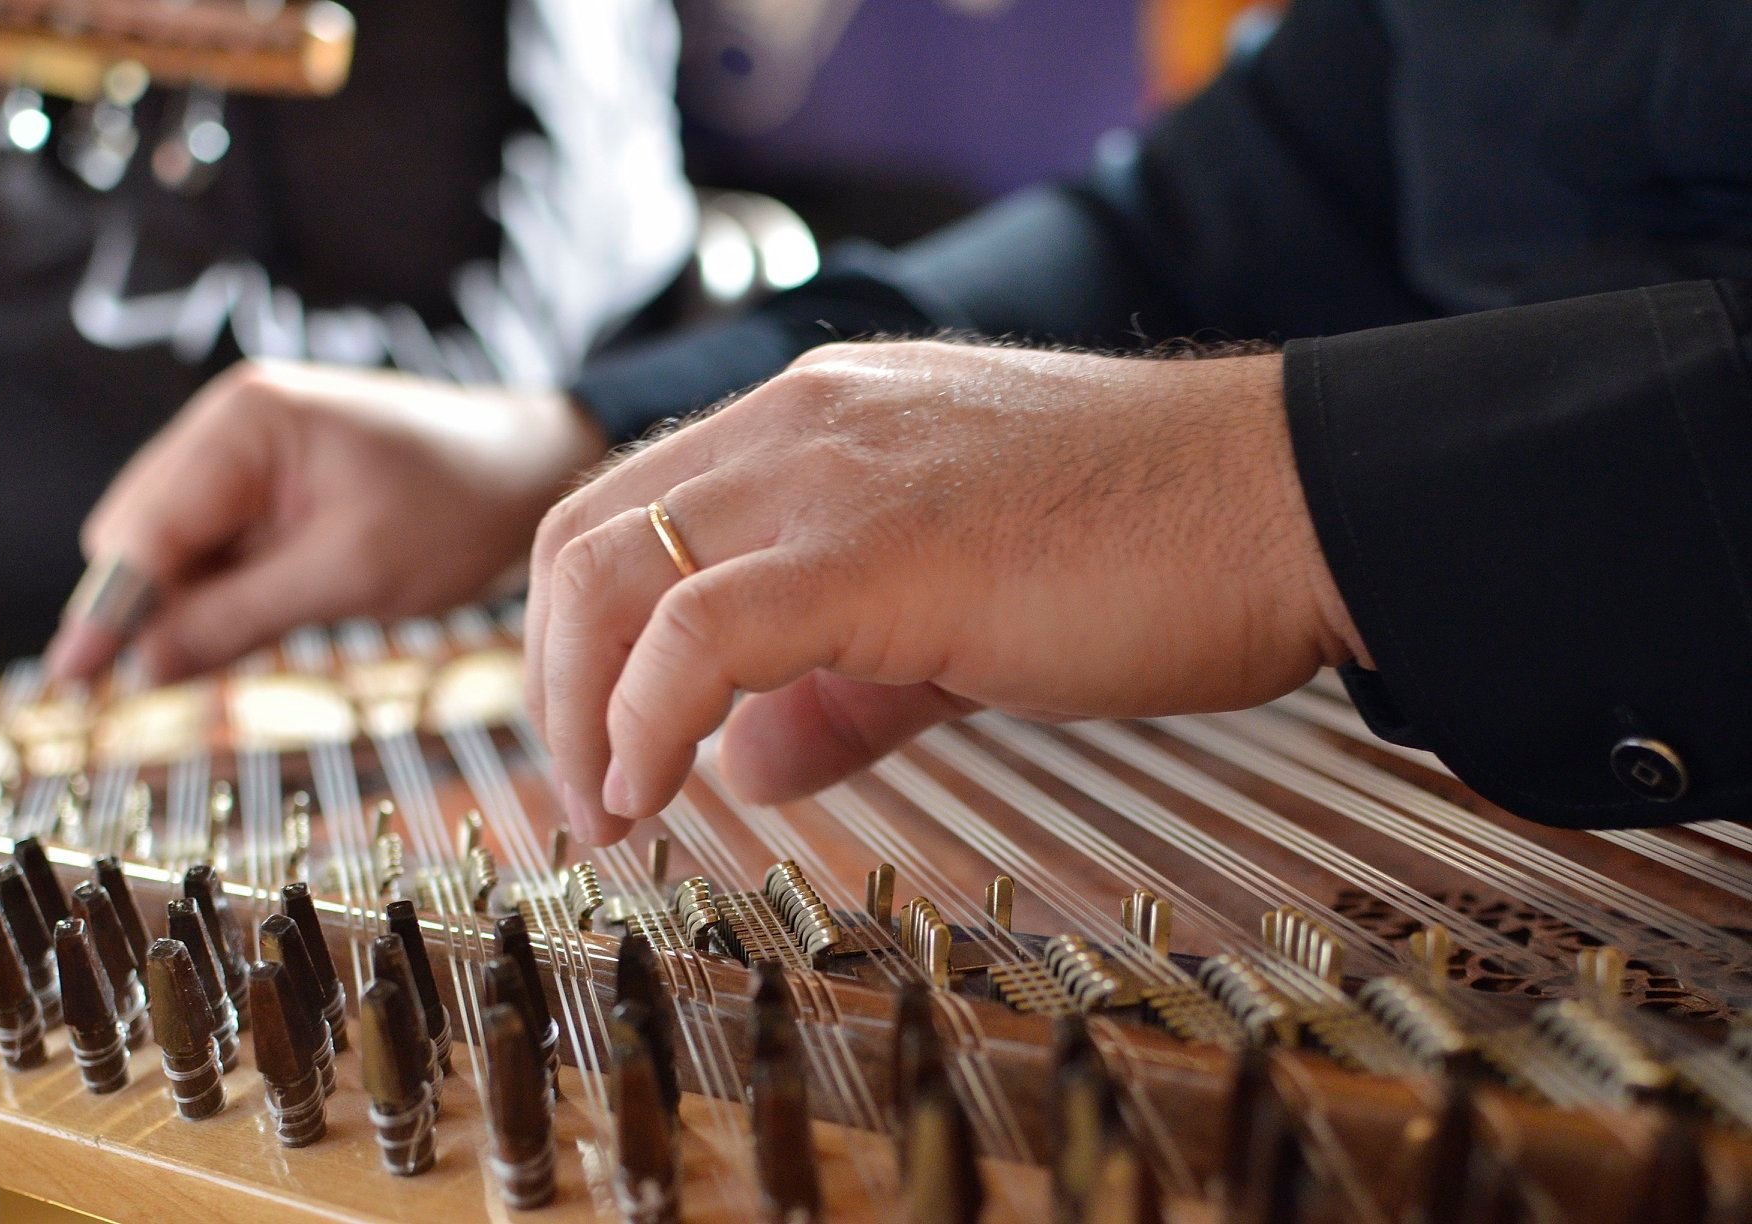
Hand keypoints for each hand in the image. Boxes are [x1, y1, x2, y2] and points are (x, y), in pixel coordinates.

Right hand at [45, 360, 608, 682]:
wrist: (534, 474)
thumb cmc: (461, 507)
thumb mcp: (351, 573)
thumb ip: (238, 617)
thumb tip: (143, 667)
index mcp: (244, 422)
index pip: (143, 528)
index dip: (105, 611)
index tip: (71, 681)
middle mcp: (229, 425)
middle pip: (141, 537)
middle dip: (150, 607)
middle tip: (181, 676)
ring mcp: (246, 455)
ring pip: (176, 551)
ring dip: (193, 604)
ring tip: (272, 626)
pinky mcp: (269, 488)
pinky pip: (219, 551)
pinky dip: (227, 592)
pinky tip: (277, 611)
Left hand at [525, 340, 1367, 844]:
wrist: (1286, 501)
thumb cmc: (1150, 548)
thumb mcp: (955, 615)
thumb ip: (836, 686)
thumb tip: (742, 762)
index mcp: (817, 420)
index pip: (631, 507)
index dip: (581, 633)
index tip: (594, 739)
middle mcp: (802, 421)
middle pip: (585, 533)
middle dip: (551, 676)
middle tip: (580, 793)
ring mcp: (832, 473)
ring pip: (615, 571)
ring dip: (577, 708)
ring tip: (608, 813)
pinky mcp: (879, 550)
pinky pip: (698, 634)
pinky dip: (643, 723)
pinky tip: (660, 795)